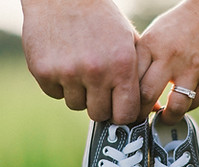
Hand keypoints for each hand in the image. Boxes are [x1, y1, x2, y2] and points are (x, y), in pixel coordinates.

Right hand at [21, 0, 139, 123]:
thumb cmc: (102, 20)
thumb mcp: (129, 42)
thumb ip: (141, 77)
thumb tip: (154, 110)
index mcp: (122, 66)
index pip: (125, 115)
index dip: (121, 114)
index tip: (117, 107)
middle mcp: (96, 72)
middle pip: (98, 114)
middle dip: (99, 104)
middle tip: (97, 85)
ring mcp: (68, 73)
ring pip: (75, 104)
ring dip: (78, 92)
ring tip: (80, 66)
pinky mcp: (44, 72)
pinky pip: (54, 93)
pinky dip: (59, 83)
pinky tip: (63, 61)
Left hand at [136, 0, 198, 123]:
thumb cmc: (181, 24)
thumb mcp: (155, 35)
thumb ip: (143, 60)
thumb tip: (129, 90)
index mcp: (151, 45)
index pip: (130, 80)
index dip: (124, 99)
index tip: (124, 107)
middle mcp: (170, 57)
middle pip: (146, 96)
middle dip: (140, 114)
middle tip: (139, 119)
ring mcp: (192, 68)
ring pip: (175, 106)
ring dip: (167, 118)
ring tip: (163, 118)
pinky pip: (194, 102)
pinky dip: (186, 107)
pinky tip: (181, 104)